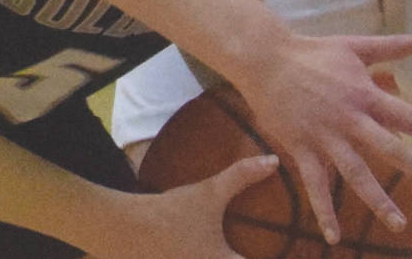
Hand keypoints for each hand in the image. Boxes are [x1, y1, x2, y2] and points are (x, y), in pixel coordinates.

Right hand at [98, 155, 280, 258]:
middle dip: (253, 254)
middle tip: (263, 246)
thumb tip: (274, 162)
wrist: (123, 230)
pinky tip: (202, 249)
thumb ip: (242, 177)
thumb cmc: (171, 214)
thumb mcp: (209, 193)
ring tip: (226, 245)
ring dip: (225, 256)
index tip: (289, 252)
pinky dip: (205, 257)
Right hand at [228, 31, 411, 242]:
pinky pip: (315, 185)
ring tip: (400, 225)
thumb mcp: (355, 46)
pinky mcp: (301, 147)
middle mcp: (350, 118)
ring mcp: (325, 135)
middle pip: (392, 149)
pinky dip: (324, 211)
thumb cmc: (314, 52)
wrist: (266, 58)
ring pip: (355, 173)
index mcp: (366, 94)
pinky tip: (334, 238)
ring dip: (378, 200)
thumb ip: (394, 47)